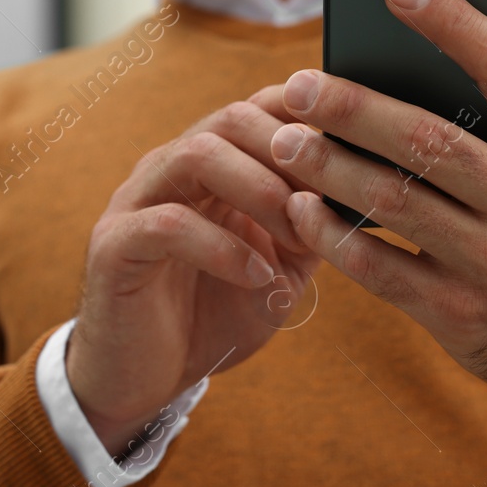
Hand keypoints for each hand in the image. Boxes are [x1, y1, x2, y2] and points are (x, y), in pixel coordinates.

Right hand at [70, 88, 320, 456]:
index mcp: (208, 165)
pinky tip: (258, 277)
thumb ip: (313, 225)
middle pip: (230, 118)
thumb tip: (373, 191)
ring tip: (296, 234)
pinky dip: (223, 247)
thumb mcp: (280, 265)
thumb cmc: (213, 314)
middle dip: (289, 155)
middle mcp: (169, 169)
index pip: (257, 108)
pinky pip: (168, 224)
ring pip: (196, 155)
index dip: (308, 118)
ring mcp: (135, 201)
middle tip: (326, 201)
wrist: (145, 378)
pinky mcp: (113, 245)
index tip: (355, 152)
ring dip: (259, 190)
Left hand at [270, 0, 486, 400]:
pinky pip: (379, 269)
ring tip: (284, 141)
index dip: (453, 22)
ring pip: (395, 201)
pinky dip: (332, 236)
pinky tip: (298, 208)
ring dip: (329, 168)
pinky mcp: (460, 313)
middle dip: (354, 107)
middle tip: (297, 86)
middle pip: (429, 138)